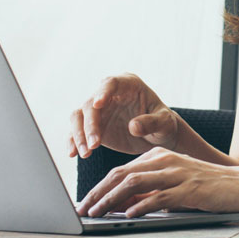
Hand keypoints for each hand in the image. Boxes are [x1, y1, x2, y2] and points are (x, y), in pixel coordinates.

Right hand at [67, 73, 185, 157]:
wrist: (157, 137)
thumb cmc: (164, 125)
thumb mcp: (165, 123)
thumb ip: (152, 122)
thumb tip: (134, 126)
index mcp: (128, 84)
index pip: (110, 83)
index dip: (102, 92)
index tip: (97, 104)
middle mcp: (108, 94)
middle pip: (90, 104)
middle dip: (89, 125)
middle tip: (94, 145)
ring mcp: (98, 110)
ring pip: (78, 116)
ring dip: (78, 134)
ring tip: (86, 154)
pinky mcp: (91, 126)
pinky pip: (76, 131)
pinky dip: (73, 142)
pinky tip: (73, 154)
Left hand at [75, 147, 238, 218]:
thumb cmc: (209, 186)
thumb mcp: (174, 183)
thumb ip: (150, 190)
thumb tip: (123, 203)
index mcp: (158, 156)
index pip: (120, 170)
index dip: (99, 187)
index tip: (85, 202)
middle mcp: (164, 160)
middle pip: (120, 174)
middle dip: (97, 193)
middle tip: (82, 209)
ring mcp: (176, 173)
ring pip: (134, 183)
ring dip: (111, 199)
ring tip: (97, 213)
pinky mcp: (189, 188)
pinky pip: (159, 197)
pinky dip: (141, 205)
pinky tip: (128, 214)